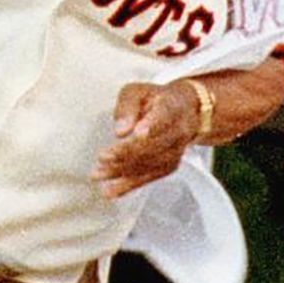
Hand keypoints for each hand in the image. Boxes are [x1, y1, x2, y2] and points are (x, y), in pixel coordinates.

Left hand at [93, 79, 199, 196]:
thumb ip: (126, 106)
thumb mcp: (137, 91)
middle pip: (154, 144)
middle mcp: (179, 129)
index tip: (138, 132)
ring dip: (123, 170)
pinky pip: (150, 177)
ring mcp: (177, 150)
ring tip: (98, 173)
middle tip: (102, 157)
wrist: (185, 110)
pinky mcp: (171, 165)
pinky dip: (129, 185)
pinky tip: (111, 191)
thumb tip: (120, 131)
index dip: (152, 125)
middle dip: (127, 152)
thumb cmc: (155, 99)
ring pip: (151, 163)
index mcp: (172, 106)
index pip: (164, 116)